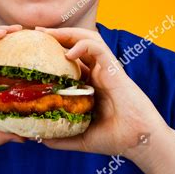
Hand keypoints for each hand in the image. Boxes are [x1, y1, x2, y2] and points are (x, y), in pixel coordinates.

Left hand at [34, 26, 169, 158]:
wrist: (139, 142)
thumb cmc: (115, 138)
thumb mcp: (82, 137)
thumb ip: (62, 137)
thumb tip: (39, 139)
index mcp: (91, 83)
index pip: (71, 59)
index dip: (54, 50)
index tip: (35, 48)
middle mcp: (98, 72)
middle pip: (77, 43)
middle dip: (58, 35)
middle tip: (37, 31)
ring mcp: (107, 68)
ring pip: (88, 39)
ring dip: (68, 33)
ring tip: (49, 33)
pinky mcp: (114, 68)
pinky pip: (98, 48)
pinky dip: (83, 45)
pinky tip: (68, 53)